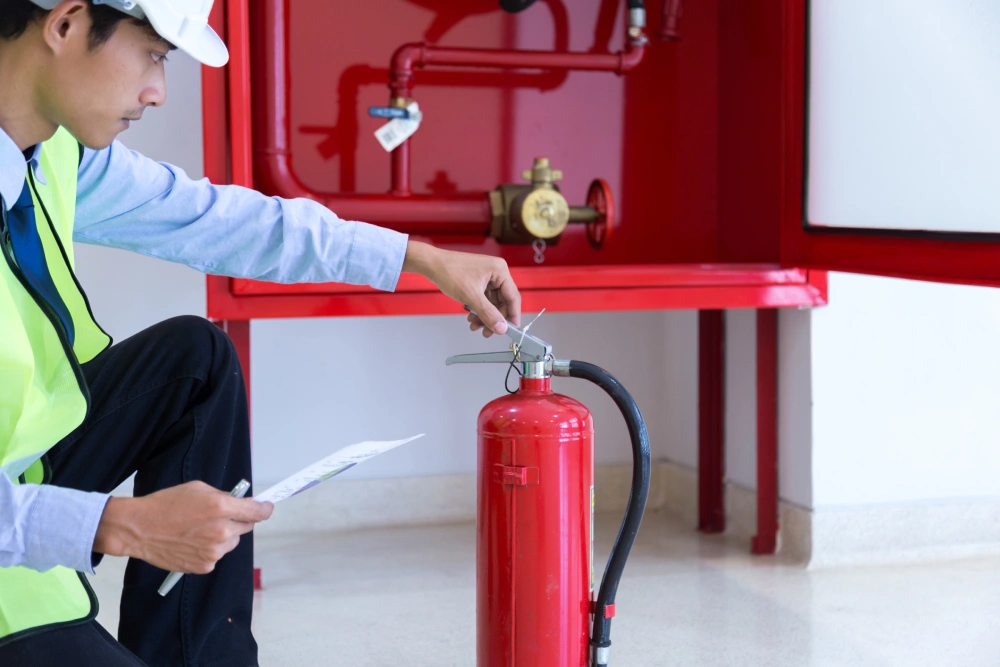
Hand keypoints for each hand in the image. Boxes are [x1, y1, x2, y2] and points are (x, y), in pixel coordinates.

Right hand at [93, 481, 273, 573]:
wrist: (139, 529)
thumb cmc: (166, 504)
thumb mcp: (198, 489)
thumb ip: (223, 497)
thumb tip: (239, 503)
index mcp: (222, 508)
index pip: (258, 512)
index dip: (265, 509)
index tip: (266, 507)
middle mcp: (222, 531)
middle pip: (247, 527)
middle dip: (239, 520)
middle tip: (220, 516)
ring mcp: (214, 552)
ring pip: (232, 542)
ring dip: (224, 536)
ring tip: (199, 530)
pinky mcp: (204, 566)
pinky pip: (217, 555)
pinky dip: (210, 549)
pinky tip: (192, 542)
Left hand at [402, 240, 520, 336]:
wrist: (431, 264)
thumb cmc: (450, 273)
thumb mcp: (471, 296)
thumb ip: (488, 314)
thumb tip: (502, 329)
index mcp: (500, 271)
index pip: (513, 297)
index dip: (512, 316)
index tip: (511, 331)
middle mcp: (496, 273)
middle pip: (502, 301)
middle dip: (494, 318)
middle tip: (487, 333)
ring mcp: (487, 277)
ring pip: (492, 302)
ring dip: (484, 316)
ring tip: (475, 326)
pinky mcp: (478, 280)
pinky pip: (483, 299)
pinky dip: (478, 309)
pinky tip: (471, 317)